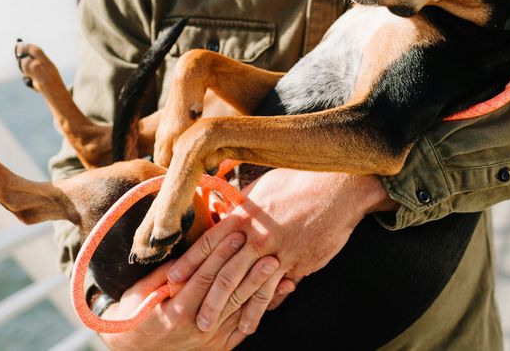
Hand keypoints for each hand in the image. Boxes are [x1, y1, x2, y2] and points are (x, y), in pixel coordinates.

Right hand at [97, 232, 282, 349]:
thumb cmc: (134, 315)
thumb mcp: (140, 292)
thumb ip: (164, 274)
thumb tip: (188, 252)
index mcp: (176, 311)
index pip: (204, 278)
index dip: (221, 254)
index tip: (236, 233)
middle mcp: (197, 327)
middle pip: (229, 293)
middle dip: (249, 268)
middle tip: (268, 247)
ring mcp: (211, 340)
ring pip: (241, 310)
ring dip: (262, 287)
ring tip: (279, 267)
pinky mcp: (219, 348)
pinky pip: (244, 327)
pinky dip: (262, 310)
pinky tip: (279, 293)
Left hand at [167, 170, 396, 332]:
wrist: (338, 187)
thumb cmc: (299, 181)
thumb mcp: (263, 188)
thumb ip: (244, 208)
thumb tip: (227, 215)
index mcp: (244, 215)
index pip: (208, 243)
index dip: (188, 264)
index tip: (171, 282)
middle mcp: (257, 236)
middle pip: (224, 273)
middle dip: (206, 299)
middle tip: (192, 319)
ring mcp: (278, 252)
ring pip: (249, 288)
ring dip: (232, 312)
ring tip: (219, 330)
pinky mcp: (299, 263)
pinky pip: (276, 290)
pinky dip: (263, 307)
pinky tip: (253, 321)